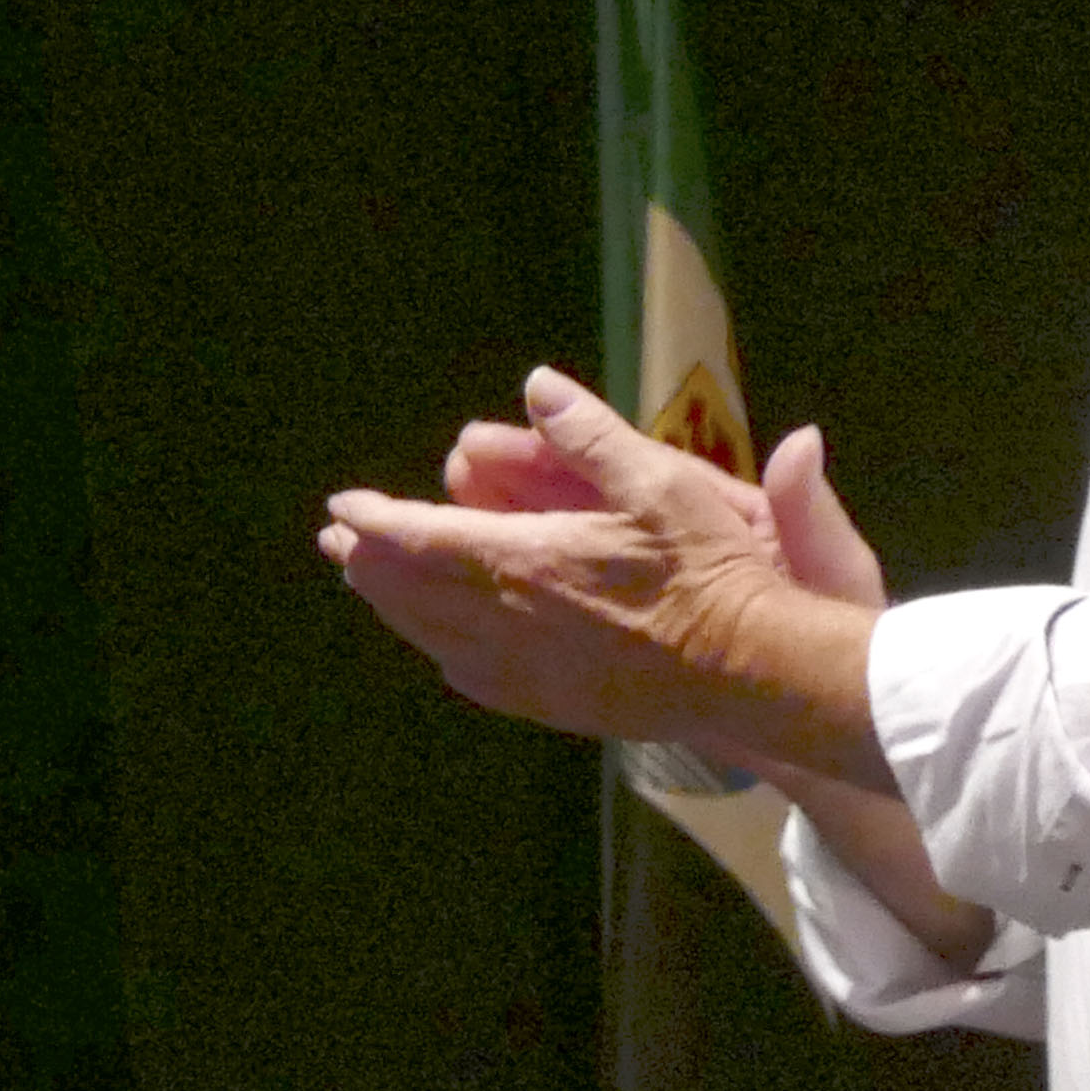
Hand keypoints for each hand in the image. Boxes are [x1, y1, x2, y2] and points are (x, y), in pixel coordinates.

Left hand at [318, 366, 879, 775]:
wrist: (749, 669)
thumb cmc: (709, 569)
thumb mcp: (659, 481)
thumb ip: (590, 433)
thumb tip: (537, 385)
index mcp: (523, 562)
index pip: (419, 538)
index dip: (375, 520)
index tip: (343, 506)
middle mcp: (506, 622)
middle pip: (409, 591)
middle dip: (369, 562)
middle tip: (340, 541)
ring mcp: (523, 672)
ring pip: (431, 636)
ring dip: (395, 605)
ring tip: (372, 583)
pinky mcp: (547, 705)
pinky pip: (469, 676)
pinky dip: (439, 648)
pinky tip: (439, 644)